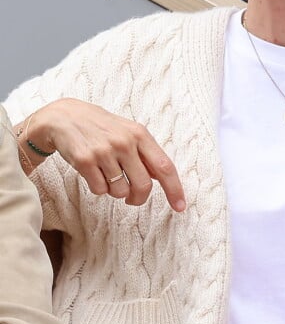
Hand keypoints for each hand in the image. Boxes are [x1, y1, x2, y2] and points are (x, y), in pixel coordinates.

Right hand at [24, 99, 185, 211]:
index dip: (174, 189)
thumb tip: (163, 178)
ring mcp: (104, 151)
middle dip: (138, 198)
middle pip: (143, 186)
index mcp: (140, 134)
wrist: (65, 117)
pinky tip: (93, 172)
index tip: (180, 206)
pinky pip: (100, 190)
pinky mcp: (85, 160)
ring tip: (107, 175)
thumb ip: (146, 154)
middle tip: (132, 199)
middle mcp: (125, 142)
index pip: (165, 167)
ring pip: (120, 192)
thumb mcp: (128, 132)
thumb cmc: (103, 128)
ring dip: (115, 191)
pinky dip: (98, 188)